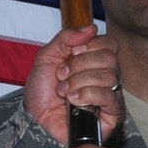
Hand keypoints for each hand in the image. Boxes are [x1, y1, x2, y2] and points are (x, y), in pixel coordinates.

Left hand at [25, 26, 123, 144]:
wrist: (34, 119)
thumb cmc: (42, 91)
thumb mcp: (47, 57)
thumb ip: (66, 38)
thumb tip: (91, 28)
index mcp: (95, 61)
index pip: (109, 44)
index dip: (90, 45)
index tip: (71, 53)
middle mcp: (107, 76)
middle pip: (109, 58)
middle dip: (80, 65)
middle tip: (62, 75)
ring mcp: (111, 95)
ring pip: (109, 76)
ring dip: (79, 82)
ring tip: (64, 91)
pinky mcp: (113, 114)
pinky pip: (110, 97)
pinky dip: (88, 94)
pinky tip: (73, 100)